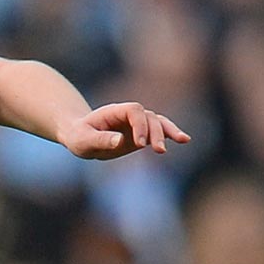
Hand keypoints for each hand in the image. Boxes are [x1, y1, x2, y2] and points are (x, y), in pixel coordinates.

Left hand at [57, 102, 190, 159]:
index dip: (140, 125)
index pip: (135, 112)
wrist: (81, 137)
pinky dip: (171, 134)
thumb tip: (120, 140)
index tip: (140, 144)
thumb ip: (100, 140)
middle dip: (157, 132)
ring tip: (183, 140)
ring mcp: (137, 123)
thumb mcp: (83, 141)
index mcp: (115, 111)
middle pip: (149, 117)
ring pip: (158, 122)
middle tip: (159, 151)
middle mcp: (129, 114)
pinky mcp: (142, 134)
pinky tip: (184, 140)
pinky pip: (159, 131)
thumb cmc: (79, 137)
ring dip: (169, 131)